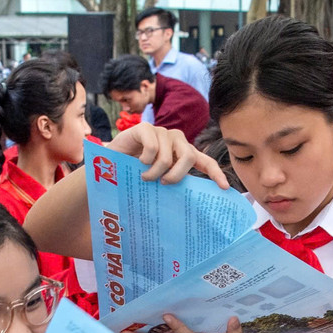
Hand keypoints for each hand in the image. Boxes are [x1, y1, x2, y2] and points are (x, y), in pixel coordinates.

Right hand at [107, 123, 227, 187]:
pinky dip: (145, 160)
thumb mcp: (159, 180)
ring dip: (155, 172)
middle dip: (176, 175)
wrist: (108, 164)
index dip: (216, 173)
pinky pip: (152, 148)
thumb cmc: (137, 174)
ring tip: (145, 177)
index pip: (205, 161)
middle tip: (163, 183)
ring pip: (167, 156)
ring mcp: (161, 132)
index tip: (224, 187)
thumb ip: (173, 182)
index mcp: (184, 153)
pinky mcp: (145, 128)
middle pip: (188, 157)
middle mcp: (176, 140)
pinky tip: (137, 161)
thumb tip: (191, 204)